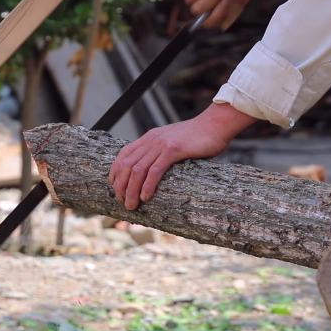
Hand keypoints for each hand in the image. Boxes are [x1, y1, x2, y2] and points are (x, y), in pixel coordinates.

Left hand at [109, 103, 255, 209]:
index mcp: (149, 137)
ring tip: (131, 205)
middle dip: (121, 186)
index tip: (114, 188)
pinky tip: (146, 197)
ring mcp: (161, 144)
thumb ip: (162, 152)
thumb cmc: (198, 137)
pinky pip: (155, 170)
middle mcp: (151, 140)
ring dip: (131, 190)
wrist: (216, 124)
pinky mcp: (173, 150)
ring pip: (138, 170)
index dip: (115, 172)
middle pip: (127, 165)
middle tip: (122, 202)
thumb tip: (156, 170)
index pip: (123, 155)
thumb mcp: (173, 142)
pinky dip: (148, 185)